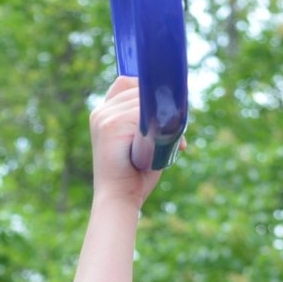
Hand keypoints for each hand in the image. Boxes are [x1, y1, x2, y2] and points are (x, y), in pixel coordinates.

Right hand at [89, 77, 170, 206]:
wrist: (119, 198)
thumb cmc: (134, 176)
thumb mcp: (141, 142)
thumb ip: (148, 122)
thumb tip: (176, 105)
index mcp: (103, 115)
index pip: (127, 83)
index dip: (148, 89)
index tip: (168, 103)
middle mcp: (101, 112)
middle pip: (139, 88)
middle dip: (163, 104)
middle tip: (181, 128)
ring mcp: (104, 117)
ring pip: (145, 100)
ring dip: (166, 116)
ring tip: (178, 141)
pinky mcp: (111, 124)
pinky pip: (144, 112)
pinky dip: (162, 124)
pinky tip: (173, 142)